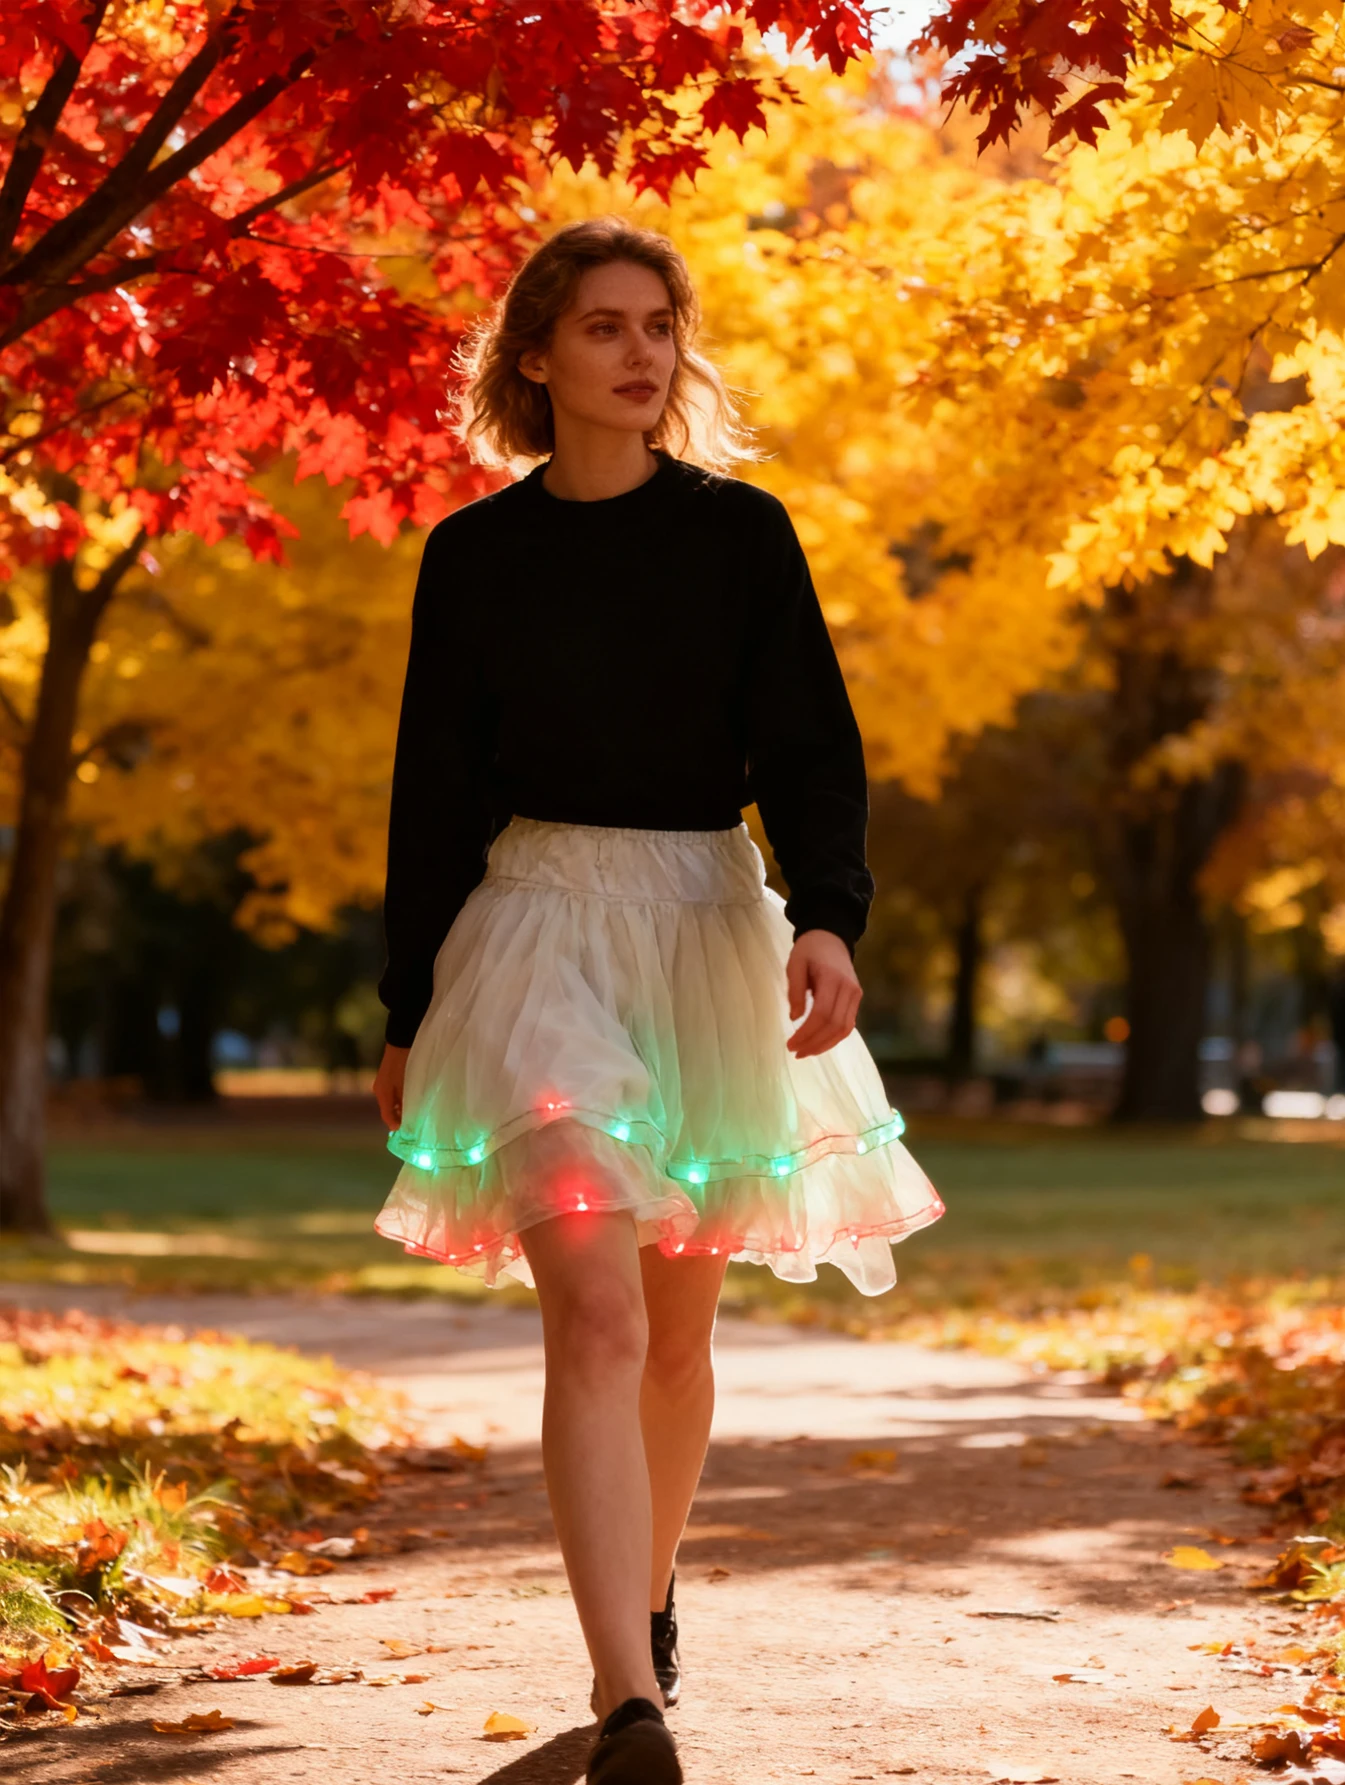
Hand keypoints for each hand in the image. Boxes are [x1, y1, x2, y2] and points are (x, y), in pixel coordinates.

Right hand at [374, 1043, 410, 1129]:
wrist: (403, 1040)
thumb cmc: (407, 1062)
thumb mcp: (407, 1085)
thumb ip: (405, 1104)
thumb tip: (402, 1123)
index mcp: (382, 1094)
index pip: (388, 1117)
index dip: (398, 1126)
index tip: (410, 1133)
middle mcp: (380, 1091)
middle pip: (390, 1111)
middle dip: (402, 1117)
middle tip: (416, 1123)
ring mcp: (384, 1084)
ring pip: (393, 1103)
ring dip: (403, 1108)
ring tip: (417, 1111)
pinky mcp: (390, 1078)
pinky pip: (395, 1094)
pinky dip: (403, 1099)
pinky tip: (414, 1099)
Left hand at [785, 930, 862, 1058]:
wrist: (831, 937)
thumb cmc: (809, 950)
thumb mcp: (795, 964)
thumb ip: (795, 990)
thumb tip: (795, 1018)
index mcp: (832, 978)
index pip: (822, 1013)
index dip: (807, 1033)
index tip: (791, 1044)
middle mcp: (849, 988)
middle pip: (835, 1025)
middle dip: (814, 1043)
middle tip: (795, 1052)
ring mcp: (856, 995)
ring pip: (844, 1029)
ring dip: (825, 1045)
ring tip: (806, 1052)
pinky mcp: (856, 1000)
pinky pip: (848, 1025)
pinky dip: (834, 1038)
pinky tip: (818, 1043)